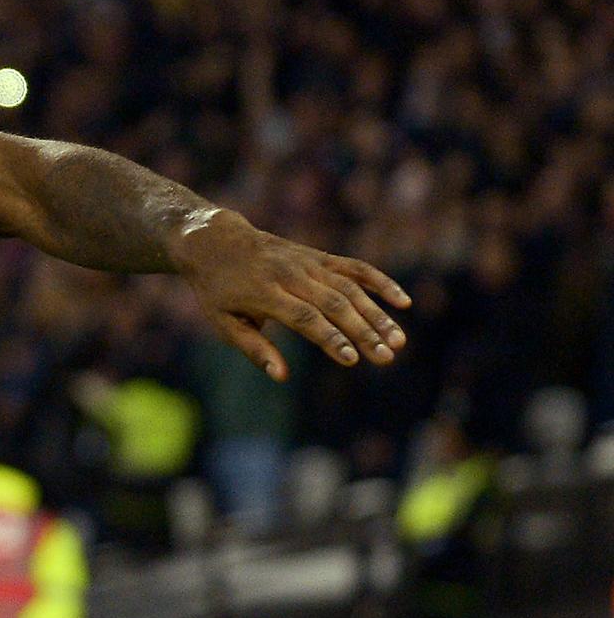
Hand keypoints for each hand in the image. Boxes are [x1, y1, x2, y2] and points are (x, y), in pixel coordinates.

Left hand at [172, 210, 409, 380]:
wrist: (216, 241)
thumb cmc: (217, 290)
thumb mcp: (223, 322)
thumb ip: (253, 348)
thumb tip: (281, 376)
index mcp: (264, 293)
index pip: (304, 317)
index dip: (330, 338)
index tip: (352, 359)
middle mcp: (290, 275)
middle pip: (334, 304)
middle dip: (363, 331)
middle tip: (387, 356)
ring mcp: (308, 263)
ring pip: (351, 288)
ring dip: (378, 314)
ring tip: (399, 340)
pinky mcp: (319, 256)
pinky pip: (355, 267)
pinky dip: (380, 282)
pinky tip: (402, 302)